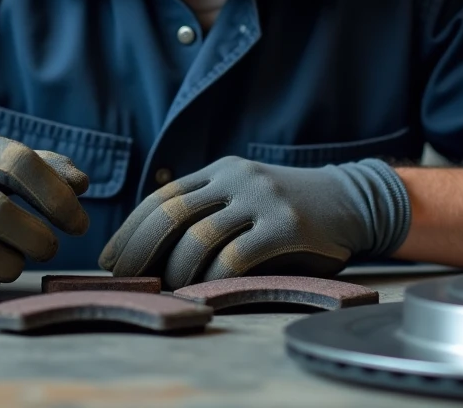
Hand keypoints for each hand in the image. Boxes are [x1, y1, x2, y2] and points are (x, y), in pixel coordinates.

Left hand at [99, 156, 410, 288]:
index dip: (130, 228)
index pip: (162, 196)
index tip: (110, 258)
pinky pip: (236, 256)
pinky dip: (214, 277)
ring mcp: (261, 199)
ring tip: (169, 288)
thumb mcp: (245, 197)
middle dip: (139, 249)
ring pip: (199, 236)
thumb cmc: (289, 209)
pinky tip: (206, 291)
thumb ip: (209, 213)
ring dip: (176, 269)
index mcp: (220, 170)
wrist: (352, 201)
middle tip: (123, 278)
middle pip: (171, 212)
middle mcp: (236, 178)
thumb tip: (150, 254)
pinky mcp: (285, 225)